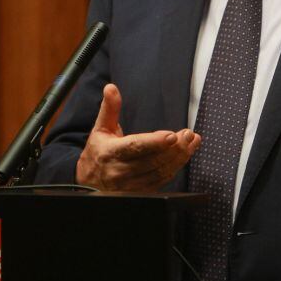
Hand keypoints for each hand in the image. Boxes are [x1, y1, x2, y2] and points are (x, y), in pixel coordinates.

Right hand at [75, 83, 200, 190]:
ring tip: (191, 142)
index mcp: (110, 153)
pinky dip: (176, 167)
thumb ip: (109, 108)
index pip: (134, 147)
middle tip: (188, 134)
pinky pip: (162, 180)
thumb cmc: (98, 151)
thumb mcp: (100, 128)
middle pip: (152, 160)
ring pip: (160, 171)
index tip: (171, 135)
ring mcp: (131, 185)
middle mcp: (120, 171)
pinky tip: (185, 154)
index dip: (154, 142)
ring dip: (179, 157)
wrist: (89, 181)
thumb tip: (111, 87)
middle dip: (174, 147)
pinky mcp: (140, 192)